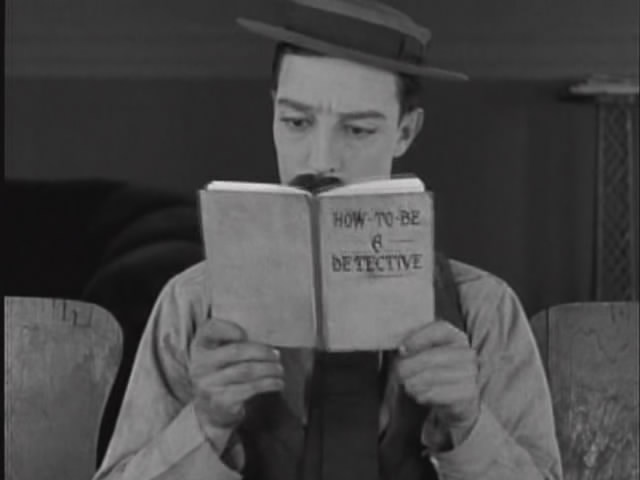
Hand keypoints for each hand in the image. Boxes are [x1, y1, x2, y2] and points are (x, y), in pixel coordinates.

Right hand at [189, 318, 284, 432]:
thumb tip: (264, 341)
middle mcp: (200, 365)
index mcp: (200, 347)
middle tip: (276, 355)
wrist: (209, 412)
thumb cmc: (220, 376)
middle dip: (262, 351)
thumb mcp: (217, 355)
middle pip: (236, 351)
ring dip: (269, 369)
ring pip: (246, 370)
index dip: (229, 328)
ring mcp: (209, 384)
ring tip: (279, 369)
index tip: (245, 334)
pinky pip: (250, 388)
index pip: (209, 328)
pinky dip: (268, 384)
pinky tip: (277, 383)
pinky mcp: (221, 402)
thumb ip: (231, 342)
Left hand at [396, 320, 479, 444]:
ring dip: (413, 382)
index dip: (419, 338)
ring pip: (432, 376)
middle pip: (432, 356)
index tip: (401, 349)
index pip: (440, 329)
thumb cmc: (432, 372)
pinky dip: (424, 395)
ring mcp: (470, 373)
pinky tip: (420, 395)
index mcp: (455, 336)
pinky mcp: (468, 393)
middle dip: (409, 366)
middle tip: (398, 372)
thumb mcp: (422, 354)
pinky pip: (439, 393)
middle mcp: (467, 352)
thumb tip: (401, 349)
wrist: (451, 400)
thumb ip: (412, 346)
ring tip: (407, 385)